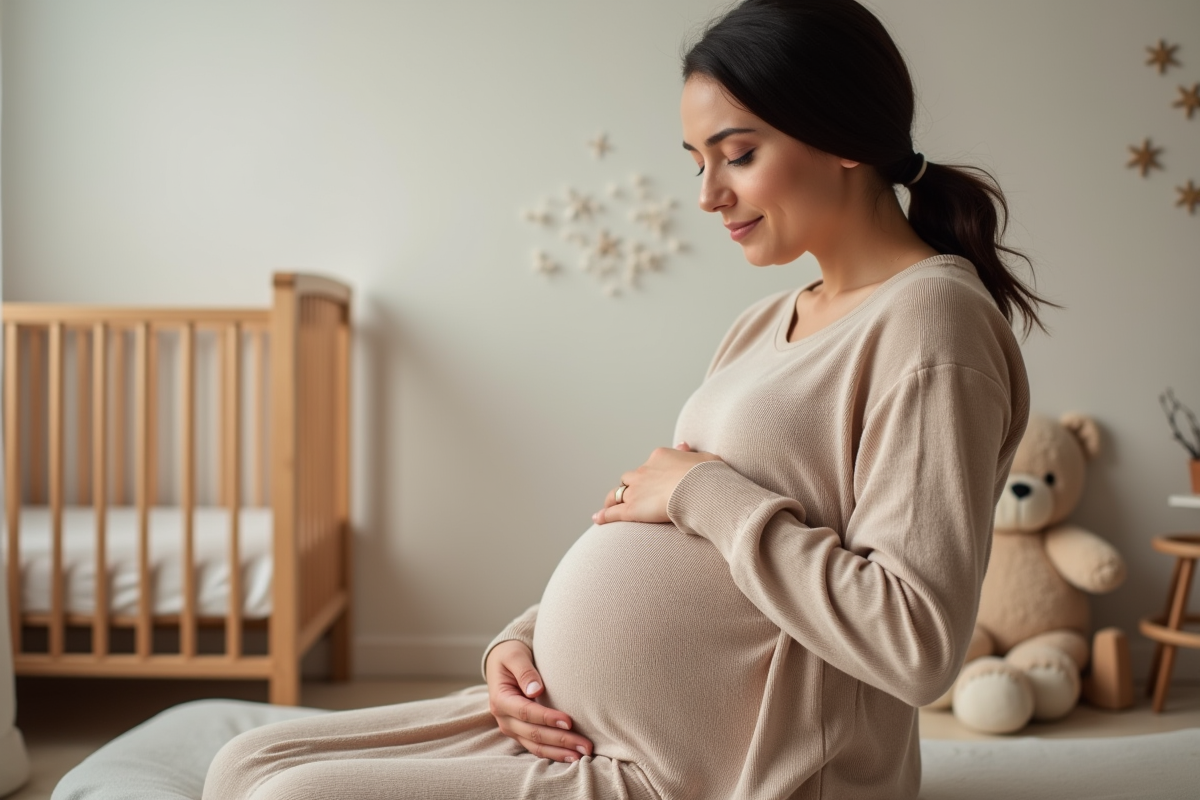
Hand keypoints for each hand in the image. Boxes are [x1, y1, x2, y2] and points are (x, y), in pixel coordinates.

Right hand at [485, 640, 592, 762]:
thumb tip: (535, 690)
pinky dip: (553, 753)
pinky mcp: (520, 733)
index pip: (526, 712)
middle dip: (560, 740)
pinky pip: (536, 747)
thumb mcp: (515, 655)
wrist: (502, 661)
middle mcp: (504, 719)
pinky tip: (570, 756)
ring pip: (536, 746)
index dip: (547, 718)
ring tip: (582, 755)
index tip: (569, 721)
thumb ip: (524, 671)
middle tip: (585, 745)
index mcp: (500, 700)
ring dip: (559, 752)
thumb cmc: (510, 655)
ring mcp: (512, 728)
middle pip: (534, 733)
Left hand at [592, 441, 721, 524]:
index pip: (649, 465)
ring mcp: (636, 490)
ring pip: (617, 493)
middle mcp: (644, 471)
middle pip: (629, 478)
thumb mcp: (704, 458)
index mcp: (659, 457)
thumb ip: (690, 453)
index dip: (649, 475)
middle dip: (629, 486)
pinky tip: (597, 519)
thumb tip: (684, 444)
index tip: (653, 483)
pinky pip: (613, 512)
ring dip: (612, 499)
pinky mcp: (632, 509)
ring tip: (608, 506)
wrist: (699, 488)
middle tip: (629, 495)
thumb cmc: (708, 475)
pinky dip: (604, 515)